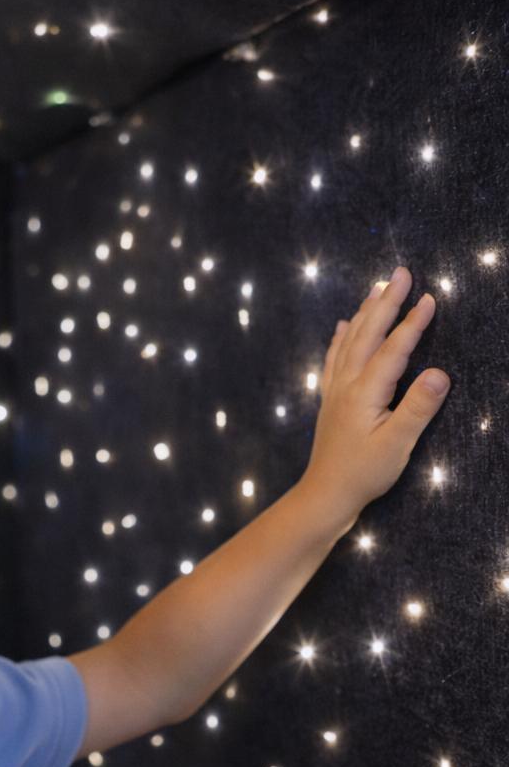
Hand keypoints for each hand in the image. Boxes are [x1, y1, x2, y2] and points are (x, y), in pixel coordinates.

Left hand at [300, 266, 450, 527]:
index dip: (412, 323)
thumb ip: (418, 409)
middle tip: (400, 272)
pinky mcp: (330, 400)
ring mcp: (335, 391)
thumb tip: (441, 374)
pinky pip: (334, 359)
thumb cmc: (364, 473)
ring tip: (377, 288)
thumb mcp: (397, 445)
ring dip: (365, 313)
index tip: (430, 297)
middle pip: (367, 335)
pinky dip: (341, 338)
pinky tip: (344, 326)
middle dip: (385, 302)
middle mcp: (346, 385)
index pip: (393, 350)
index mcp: (364, 393)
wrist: (325, 494)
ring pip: (349, 342)